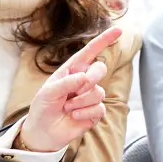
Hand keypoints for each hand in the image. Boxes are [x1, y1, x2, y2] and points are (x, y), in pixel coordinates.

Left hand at [20, 27, 121, 151]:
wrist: (44, 131)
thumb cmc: (43, 107)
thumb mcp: (48, 92)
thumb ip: (66, 83)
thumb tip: (85, 78)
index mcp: (73, 69)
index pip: (90, 52)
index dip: (104, 40)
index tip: (118, 30)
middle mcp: (84, 80)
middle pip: (101, 69)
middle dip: (91, 78)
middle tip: (76, 90)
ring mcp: (91, 96)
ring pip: (98, 92)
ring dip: (81, 101)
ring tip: (67, 108)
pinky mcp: (95, 112)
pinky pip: (99, 108)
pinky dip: (85, 112)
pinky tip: (74, 116)